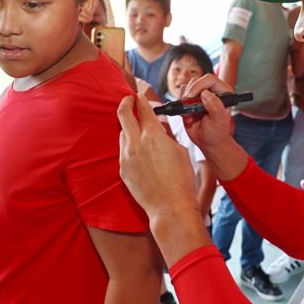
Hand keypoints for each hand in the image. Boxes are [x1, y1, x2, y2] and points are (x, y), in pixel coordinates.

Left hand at [118, 95, 198, 219]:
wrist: (170, 206)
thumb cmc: (181, 179)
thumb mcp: (180, 151)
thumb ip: (166, 136)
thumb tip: (159, 129)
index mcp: (153, 135)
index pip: (143, 109)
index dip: (141, 100)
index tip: (140, 96)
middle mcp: (136, 143)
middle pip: (123, 114)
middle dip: (126, 103)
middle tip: (128, 99)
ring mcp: (126, 157)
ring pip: (122, 133)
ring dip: (128, 127)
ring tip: (136, 127)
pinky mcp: (122, 169)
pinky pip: (123, 151)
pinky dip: (129, 146)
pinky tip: (138, 151)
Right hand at [180, 74, 235, 149]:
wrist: (207, 142)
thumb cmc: (216, 132)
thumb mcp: (218, 121)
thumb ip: (215, 107)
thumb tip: (205, 94)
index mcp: (223, 92)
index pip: (209, 79)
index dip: (198, 85)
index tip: (191, 97)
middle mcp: (212, 91)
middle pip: (196, 81)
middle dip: (189, 94)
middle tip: (188, 107)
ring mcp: (200, 95)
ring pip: (187, 87)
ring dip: (184, 101)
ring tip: (190, 115)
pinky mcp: (190, 101)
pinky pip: (181, 96)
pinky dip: (180, 106)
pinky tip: (187, 117)